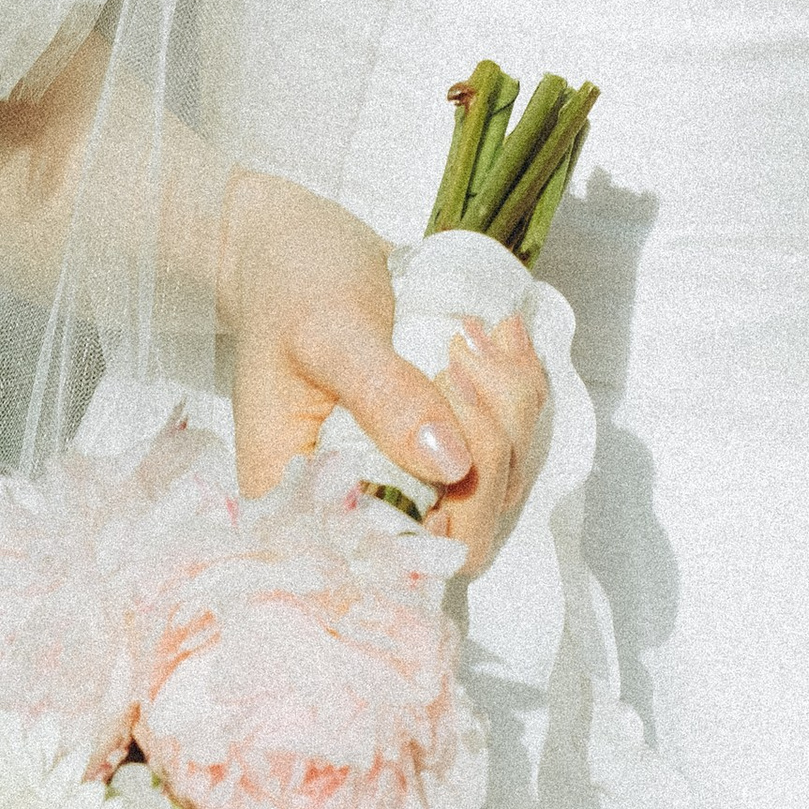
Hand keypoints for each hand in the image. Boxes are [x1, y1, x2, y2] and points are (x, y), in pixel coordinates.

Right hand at [218, 171, 549, 577]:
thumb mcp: (329, 331)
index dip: (451, 508)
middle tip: (460, 351)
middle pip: (469, 529)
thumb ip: (386, 396)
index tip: (447, 398)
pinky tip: (498, 332)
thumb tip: (453, 464)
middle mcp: (366, 505)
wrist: (289, 247)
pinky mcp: (444, 439)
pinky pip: (514, 440)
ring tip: (473, 330)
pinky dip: (519, 387)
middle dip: (491, 438)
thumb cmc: (288, 286)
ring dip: (509, 404)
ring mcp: (412, 476)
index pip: (401, 561)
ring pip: (502, 482)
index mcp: (311, 504)